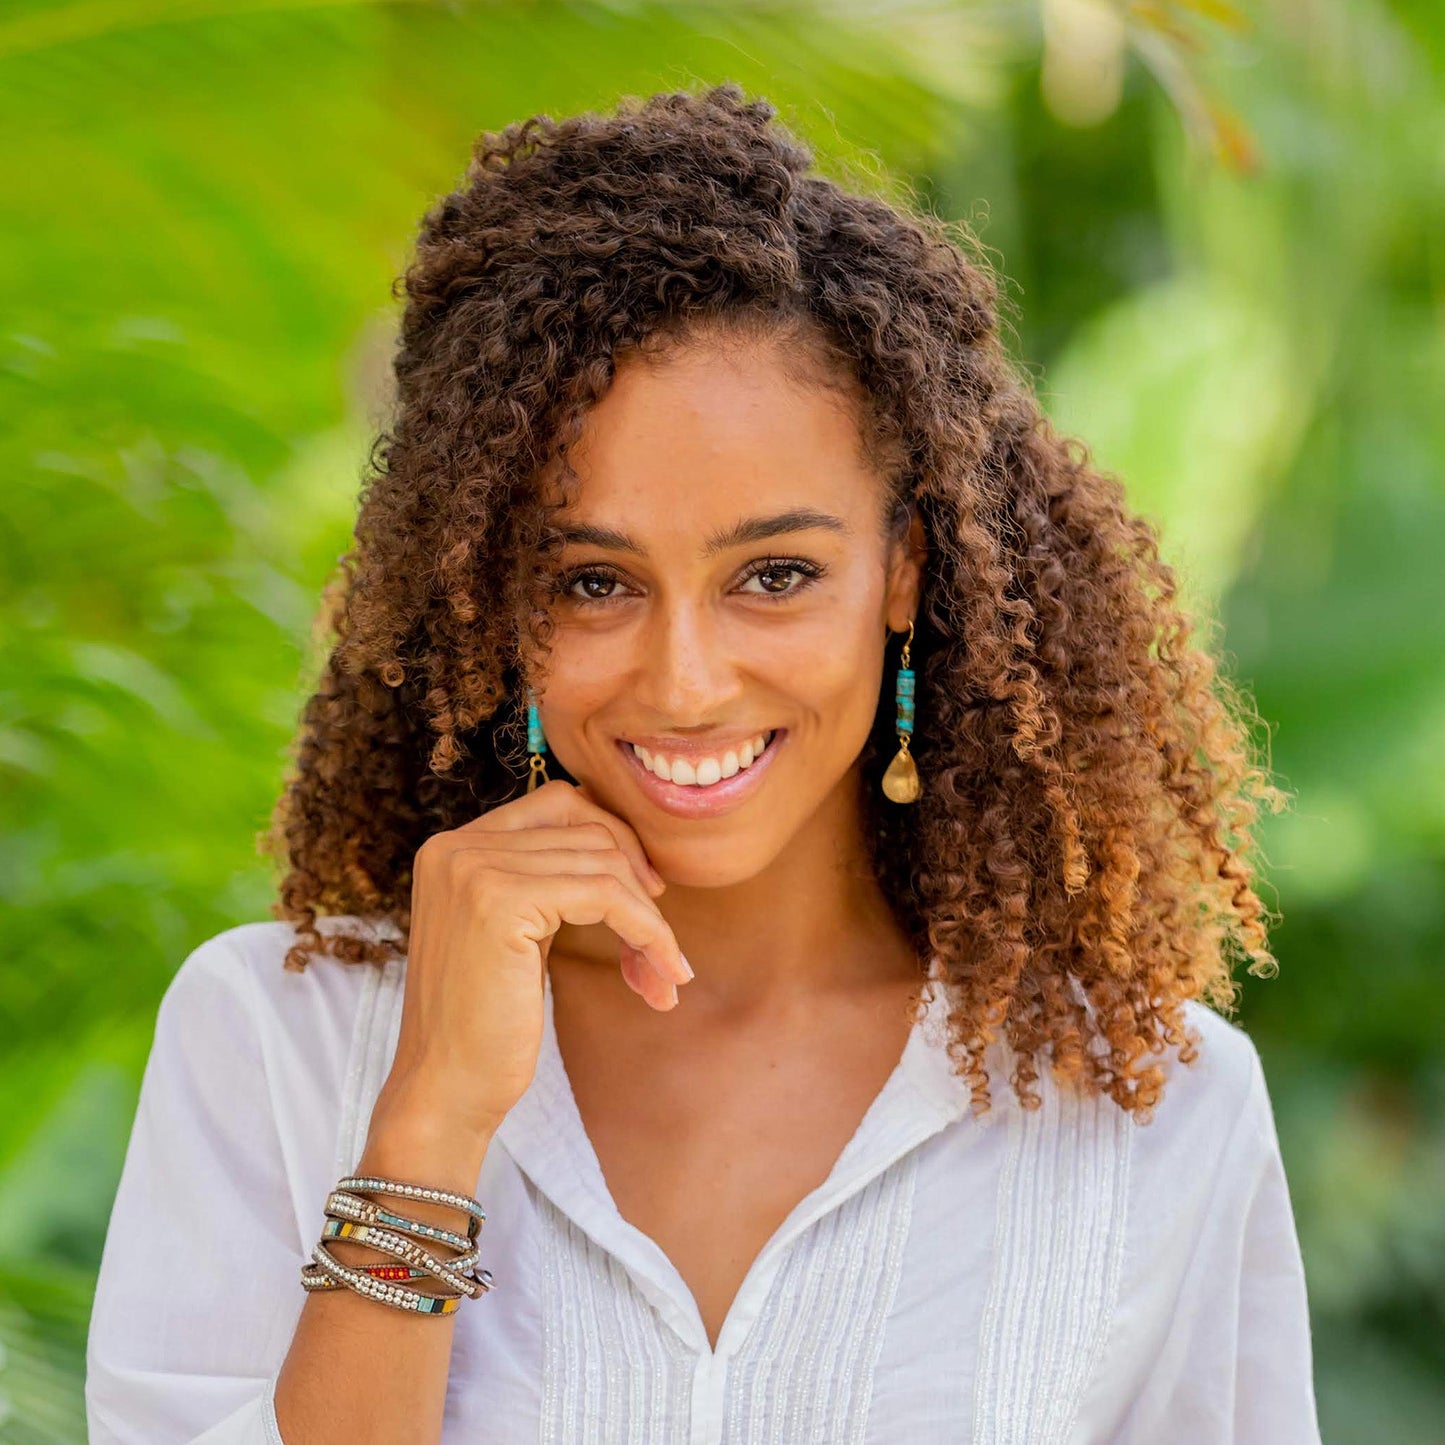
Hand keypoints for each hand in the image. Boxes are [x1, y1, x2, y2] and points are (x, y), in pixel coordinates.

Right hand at [374, 778, 690, 1143]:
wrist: (445, 1093)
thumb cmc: (485, 1025)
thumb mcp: (514, 933)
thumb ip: (547, 881)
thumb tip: (631, 849)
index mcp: (453, 847)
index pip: (559, 803)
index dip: (614, 841)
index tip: (648, 893)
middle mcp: (455, 846)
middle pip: (587, 829)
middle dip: (638, 884)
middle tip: (662, 948)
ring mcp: (474, 869)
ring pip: (604, 863)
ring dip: (650, 920)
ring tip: (664, 975)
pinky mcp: (500, 902)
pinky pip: (607, 895)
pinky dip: (648, 931)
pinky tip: (664, 972)